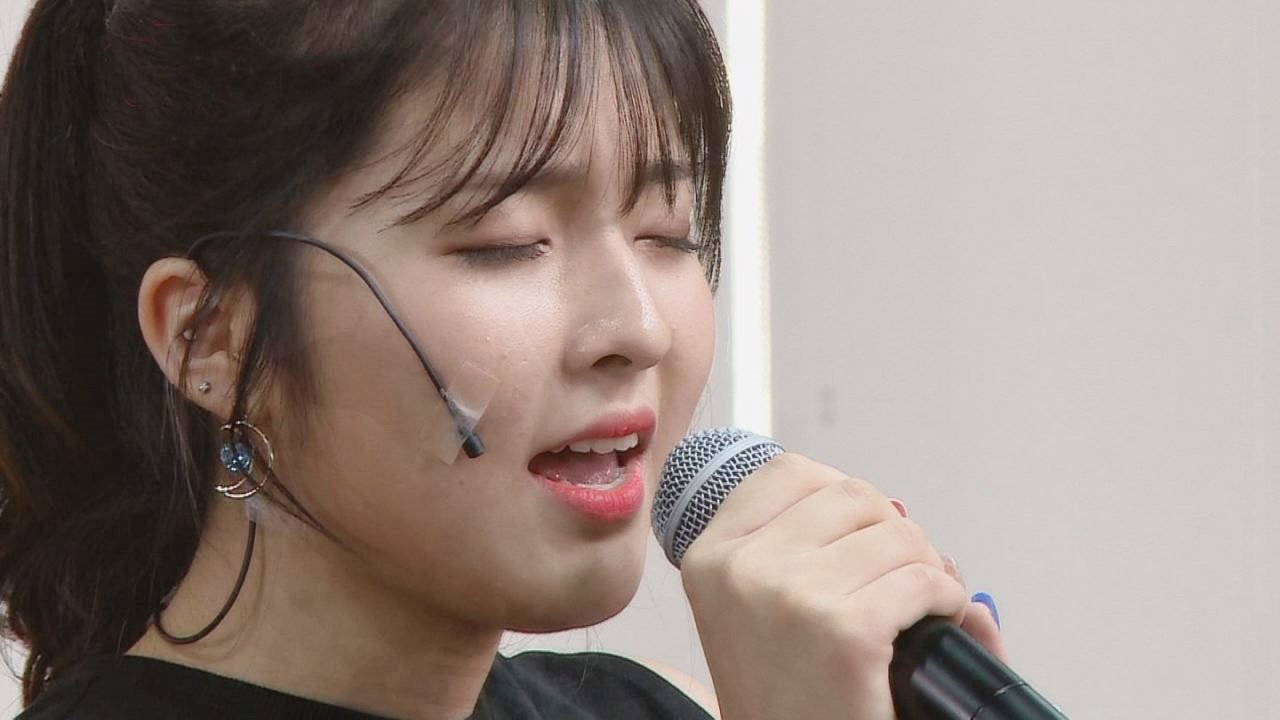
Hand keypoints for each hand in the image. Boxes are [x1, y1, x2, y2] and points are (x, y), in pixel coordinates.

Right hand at [679, 452, 1004, 719]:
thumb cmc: (782, 700)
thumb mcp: (753, 615)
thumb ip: (801, 549)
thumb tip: (899, 510)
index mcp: (711, 556)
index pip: (788, 472)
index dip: (840, 495)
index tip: (859, 534)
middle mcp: (741, 567)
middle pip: (852, 495)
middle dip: (892, 532)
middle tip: (899, 578)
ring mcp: (791, 595)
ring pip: (898, 534)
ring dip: (926, 567)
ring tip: (919, 604)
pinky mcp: (845, 630)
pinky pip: (924, 580)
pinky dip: (947, 599)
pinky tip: (939, 623)